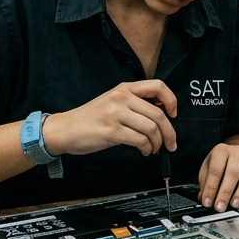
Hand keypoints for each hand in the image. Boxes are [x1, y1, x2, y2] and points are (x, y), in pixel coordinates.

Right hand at [42, 80, 177, 157]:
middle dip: (170, 132)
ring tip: (153, 149)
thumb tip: (160, 114)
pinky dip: (147, 148)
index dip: (171, 100)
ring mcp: (115, 114)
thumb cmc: (90, 119)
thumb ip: (133, 104)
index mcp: (124, 89)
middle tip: (171, 143)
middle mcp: (121, 98)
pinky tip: (144, 151)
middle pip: (158, 114)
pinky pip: (140, 140)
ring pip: (151, 128)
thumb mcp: (112, 102)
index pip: (157, 86)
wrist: (65, 129)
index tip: (174, 114)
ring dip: (158, 143)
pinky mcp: (111, 132)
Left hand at [198, 143, 238, 212]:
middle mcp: (238, 152)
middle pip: (232, 173)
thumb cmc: (218, 166)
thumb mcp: (207, 171)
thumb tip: (204, 200)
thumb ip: (205, 185)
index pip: (216, 170)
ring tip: (234, 205)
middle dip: (225, 192)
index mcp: (221, 150)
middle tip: (220, 208)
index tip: (207, 203)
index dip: (211, 188)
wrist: (233, 155)